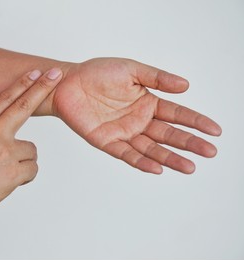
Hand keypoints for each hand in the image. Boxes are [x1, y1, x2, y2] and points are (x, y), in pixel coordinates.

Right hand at [0, 68, 62, 224]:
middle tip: (55, 74)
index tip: (35, 73)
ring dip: (22, 160)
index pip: (5, 98)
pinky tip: (10, 180)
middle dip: (42, 87)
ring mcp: (5, 151)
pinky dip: (25, 175)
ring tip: (4, 171)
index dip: (22, 84)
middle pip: (24, 105)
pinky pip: (32, 169)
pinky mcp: (13, 171)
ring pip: (31, 149)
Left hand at [53, 58, 221, 173]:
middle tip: (210, 152)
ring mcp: (123, 132)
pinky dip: (140, 161)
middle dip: (189, 143)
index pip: (177, 114)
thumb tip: (186, 86)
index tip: (215, 130)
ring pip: (151, 149)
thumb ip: (157, 78)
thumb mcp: (131, 70)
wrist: (67, 81)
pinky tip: (156, 167)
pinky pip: (126, 153)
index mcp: (147, 103)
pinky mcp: (106, 140)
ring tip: (189, 166)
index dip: (196, 122)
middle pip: (168, 134)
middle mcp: (138, 120)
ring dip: (169, 158)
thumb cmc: (97, 73)